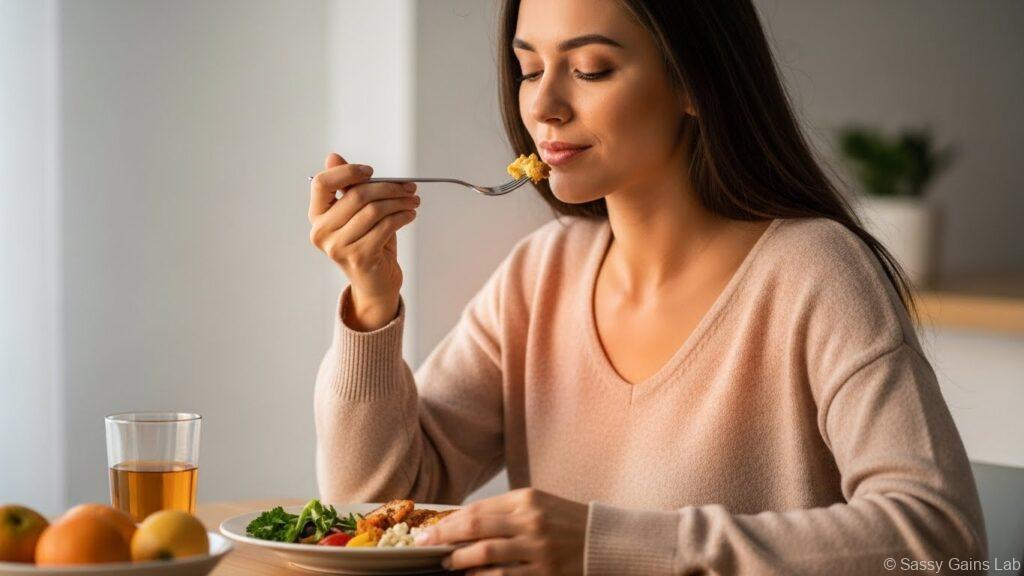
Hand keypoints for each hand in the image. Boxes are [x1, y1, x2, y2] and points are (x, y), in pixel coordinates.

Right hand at [308, 152, 419, 329]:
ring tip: (413, 201)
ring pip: (374, 210)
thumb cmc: (368, 243)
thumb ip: (347, 187)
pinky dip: (402, 217)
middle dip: (388, 187)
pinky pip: (385, 227)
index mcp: (317, 216)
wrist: (375, 283)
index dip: (347, 172)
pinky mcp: (359, 257)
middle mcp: (321, 232)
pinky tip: (410, 215)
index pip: (321, 183)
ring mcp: (338, 247)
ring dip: (399, 202)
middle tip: (409, 187)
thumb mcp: (357, 213)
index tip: (371, 171)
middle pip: (356, 195)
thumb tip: (333, 156)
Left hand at [415, 488, 587, 574]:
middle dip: (445, 539)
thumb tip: (460, 522)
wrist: (603, 541)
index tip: (427, 533)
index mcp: (526, 500)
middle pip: (476, 529)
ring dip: (461, 561)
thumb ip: (501, 510)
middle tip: (426, 548)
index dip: (447, 523)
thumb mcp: (536, 504)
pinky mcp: (545, 574)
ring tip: (448, 564)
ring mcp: (538, 549)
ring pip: (487, 555)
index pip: (477, 510)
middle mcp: (531, 522)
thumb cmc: (563, 521)